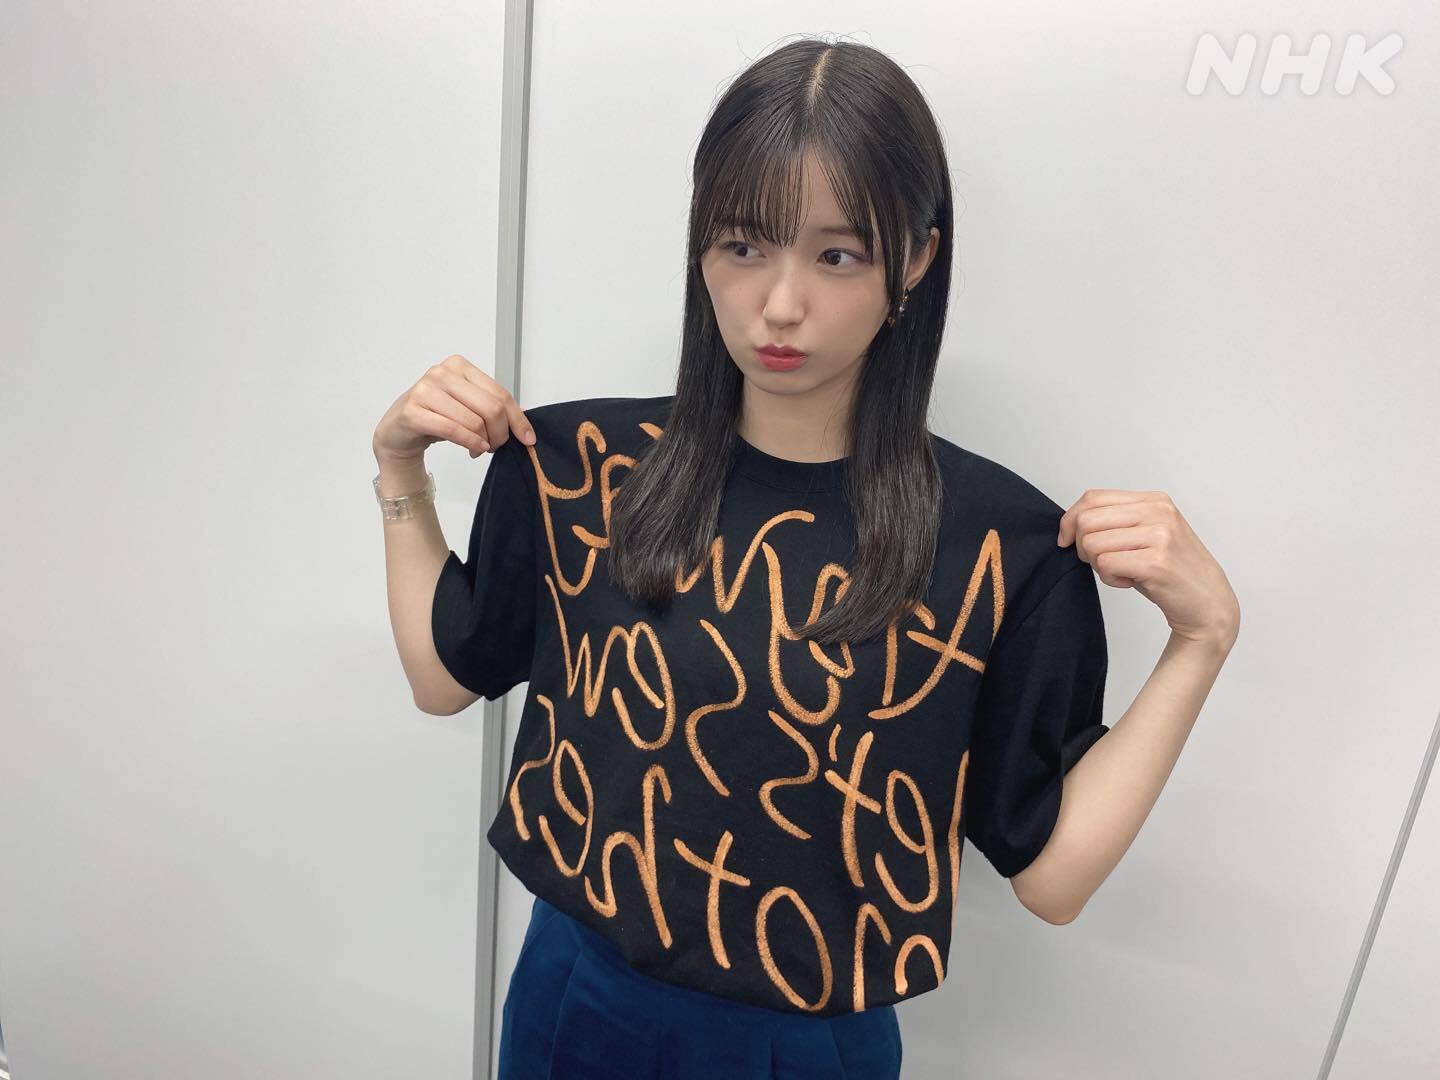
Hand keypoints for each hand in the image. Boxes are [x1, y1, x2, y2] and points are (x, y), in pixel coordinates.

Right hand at [372, 354, 533, 465]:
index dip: (517, 419)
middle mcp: (442, 373)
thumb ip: (490, 409)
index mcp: (459, 366)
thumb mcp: (466, 407)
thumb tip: (523, 428)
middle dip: (500, 434)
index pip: (500, 394)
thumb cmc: (434, 417)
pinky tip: (474, 450)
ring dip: (484, 442)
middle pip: (491, 408)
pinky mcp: (413, 411)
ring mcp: (425, 390)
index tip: (527, 439)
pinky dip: (470, 443)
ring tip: (480, 449)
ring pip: (474, 421)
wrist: (397, 431)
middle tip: (495, 446)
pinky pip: (453, 430)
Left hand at [1057, 489, 1239, 648]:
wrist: (1208, 602)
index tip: (1067, 539)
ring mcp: (1159, 536)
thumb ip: (1116, 520)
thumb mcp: (1145, 534)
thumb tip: (1069, 523)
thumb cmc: (1171, 570)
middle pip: (1086, 520)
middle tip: (1102, 562)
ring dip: (1098, 565)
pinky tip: (1129, 582)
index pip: (1093, 497)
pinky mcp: (1155, 562)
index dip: (1070, 520)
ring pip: (1091, 543)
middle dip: (1082, 546)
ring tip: (1123, 571)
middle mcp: (1158, 512)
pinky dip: (1109, 579)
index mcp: (1154, 500)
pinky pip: (1104, 565)